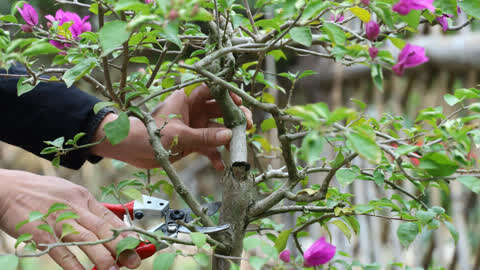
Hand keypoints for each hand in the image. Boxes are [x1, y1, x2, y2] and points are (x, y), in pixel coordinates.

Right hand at [0, 169, 140, 269]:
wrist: (9, 189)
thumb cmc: (41, 193)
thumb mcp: (70, 194)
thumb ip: (89, 209)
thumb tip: (111, 224)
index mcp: (84, 198)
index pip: (110, 217)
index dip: (126, 233)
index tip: (139, 245)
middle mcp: (74, 208)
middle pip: (103, 229)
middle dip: (121, 247)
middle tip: (134, 261)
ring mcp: (58, 220)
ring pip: (86, 240)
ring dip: (102, 257)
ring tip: (114, 269)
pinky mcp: (41, 233)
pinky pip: (61, 252)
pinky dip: (74, 265)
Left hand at [91, 84, 252, 169]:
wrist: (131, 150)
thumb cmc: (149, 135)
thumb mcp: (179, 135)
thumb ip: (204, 136)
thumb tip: (228, 135)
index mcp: (187, 99)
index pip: (211, 90)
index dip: (226, 95)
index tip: (239, 104)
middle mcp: (193, 110)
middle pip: (219, 110)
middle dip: (233, 118)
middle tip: (246, 126)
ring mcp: (193, 126)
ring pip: (216, 129)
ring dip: (227, 138)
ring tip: (238, 147)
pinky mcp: (191, 141)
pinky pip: (207, 146)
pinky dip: (214, 154)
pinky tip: (220, 166)